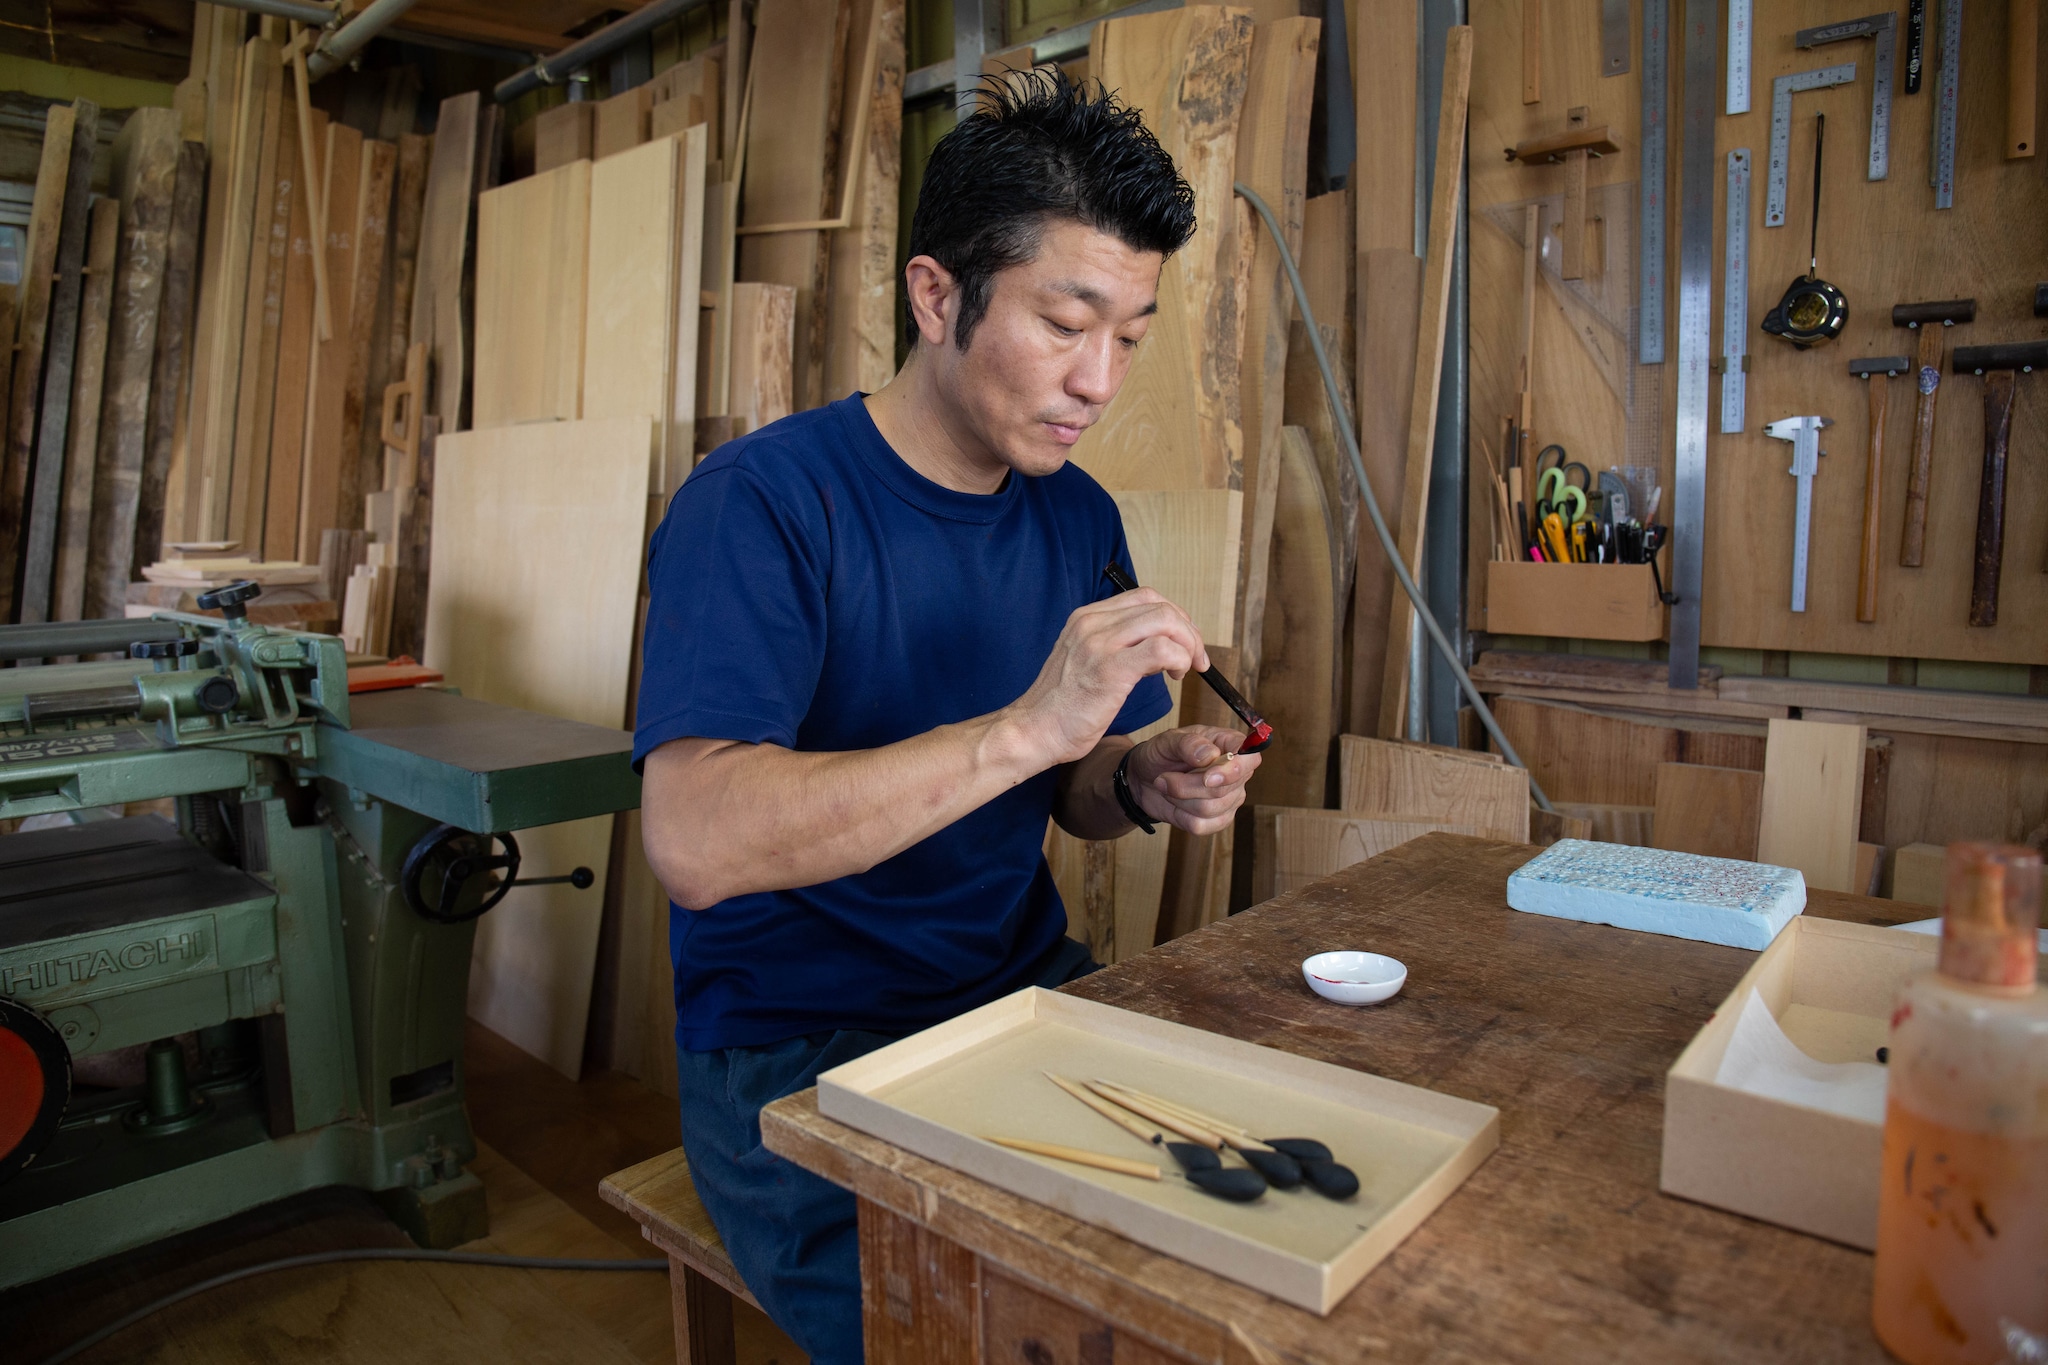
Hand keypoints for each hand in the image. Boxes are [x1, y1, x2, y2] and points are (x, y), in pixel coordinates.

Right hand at [1004, 589, 1208, 767]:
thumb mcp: (1086, 661)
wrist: (1034, 731)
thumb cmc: (1062, 706)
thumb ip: (1118, 647)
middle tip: (1196, 659)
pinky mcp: (1109, 669)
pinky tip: (1174, 676)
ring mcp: (1099, 644)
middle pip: (1159, 606)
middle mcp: (1091, 623)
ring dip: (1188, 644)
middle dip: (1188, 631)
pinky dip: (1179, 659)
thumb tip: (1161, 646)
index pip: (1145, 598)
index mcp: (1086, 618)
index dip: (1174, 617)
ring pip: (1164, 621)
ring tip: (1186, 669)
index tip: (1184, 642)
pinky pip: (1161, 649)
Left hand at [1125, 725, 1260, 834]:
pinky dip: (1180, 815)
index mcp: (1230, 744)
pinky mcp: (1217, 819)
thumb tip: (1209, 755)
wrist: (1144, 778)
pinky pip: (1202, 826)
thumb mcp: (1168, 740)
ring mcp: (1230, 798)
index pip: (1249, 759)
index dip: (1232, 771)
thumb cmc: (1162, 753)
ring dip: (1179, 798)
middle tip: (1165, 777)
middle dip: (1187, 785)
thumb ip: (1189, 743)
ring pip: (1210, 809)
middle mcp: (1236, 773)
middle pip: (1223, 789)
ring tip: (1167, 785)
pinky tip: (1175, 802)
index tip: (1207, 777)